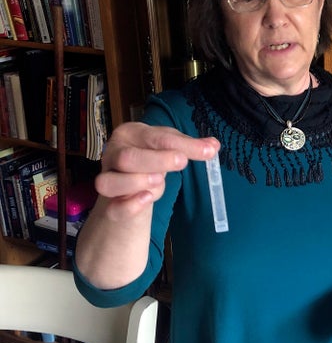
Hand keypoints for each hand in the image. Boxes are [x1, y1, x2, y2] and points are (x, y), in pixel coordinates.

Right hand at [95, 122, 219, 218]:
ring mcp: (107, 179)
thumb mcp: (170, 146)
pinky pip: (113, 209)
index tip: (208, 151)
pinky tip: (147, 199)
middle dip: (157, 161)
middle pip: (127, 158)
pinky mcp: (109, 204)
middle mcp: (112, 155)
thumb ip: (190, 146)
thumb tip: (213, 145)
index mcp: (129, 134)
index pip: (156, 138)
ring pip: (108, 183)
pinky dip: (130, 206)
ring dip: (136, 182)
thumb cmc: (150, 156)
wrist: (129, 181)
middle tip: (182, 162)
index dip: (184, 145)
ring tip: (159, 181)